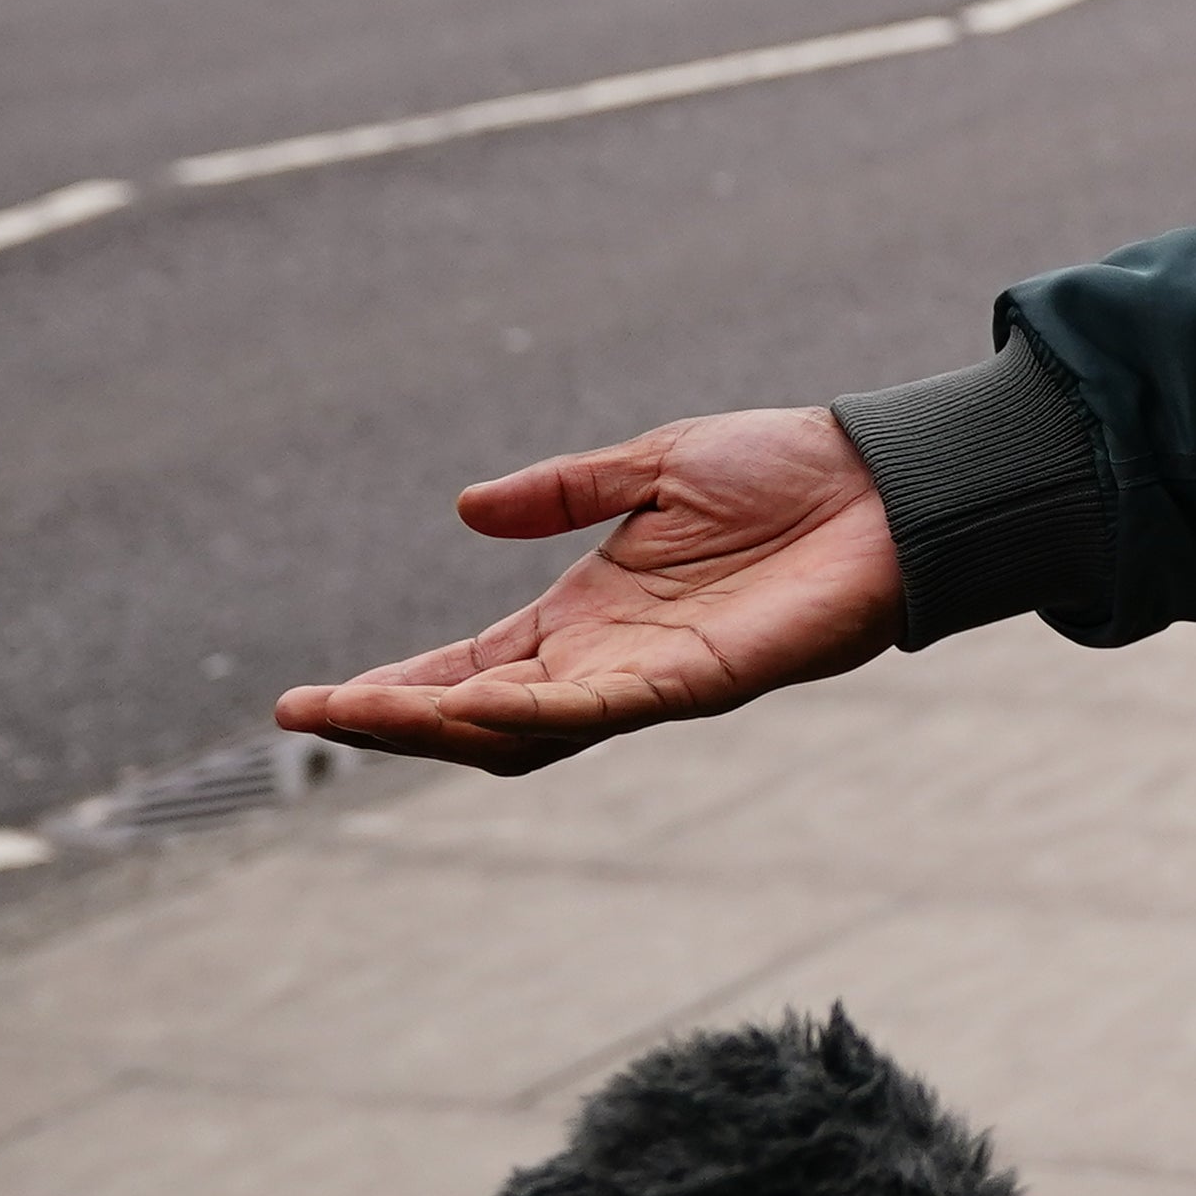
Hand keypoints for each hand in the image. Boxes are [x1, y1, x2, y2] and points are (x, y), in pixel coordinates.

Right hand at [273, 409, 901, 774]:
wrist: (888, 479)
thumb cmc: (789, 473)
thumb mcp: (653, 468)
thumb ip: (565, 492)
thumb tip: (465, 509)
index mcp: (591, 614)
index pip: (470, 666)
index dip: (395, 683)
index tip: (311, 698)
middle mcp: (611, 657)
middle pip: (480, 714)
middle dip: (393, 719)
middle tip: (308, 715)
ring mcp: (654, 677)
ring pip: (526, 728)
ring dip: (440, 724)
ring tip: (359, 716)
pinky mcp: (705, 680)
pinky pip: (604, 709)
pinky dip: (536, 713)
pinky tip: (475, 707)